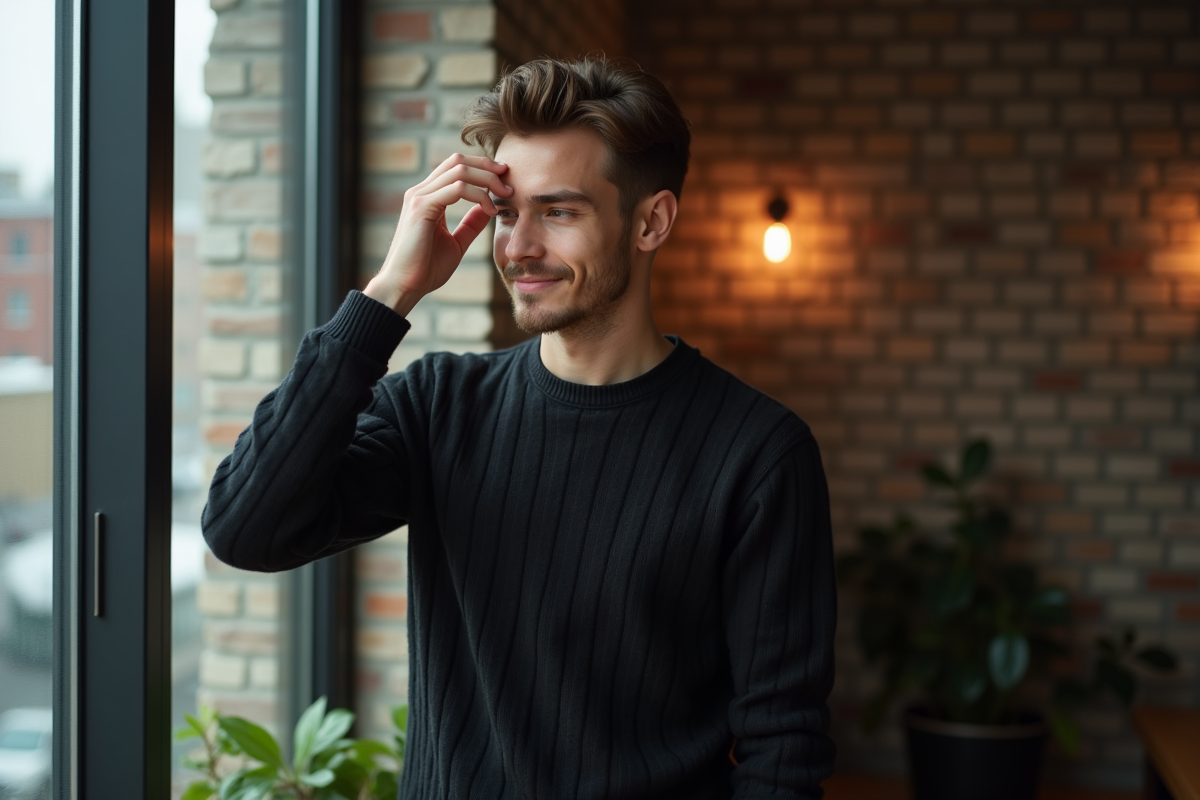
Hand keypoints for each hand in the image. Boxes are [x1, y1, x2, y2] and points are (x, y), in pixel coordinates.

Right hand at [365, 153, 511, 315]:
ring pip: (459, 171)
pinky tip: (490, 210)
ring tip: (505, 194)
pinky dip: (479, 196)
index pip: (455, 168)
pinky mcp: (421, 207)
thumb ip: (471, 224)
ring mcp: (419, 197)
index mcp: (428, 197)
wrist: (405, 286)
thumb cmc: (426, 268)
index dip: (481, 167)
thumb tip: (489, 208)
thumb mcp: (457, 242)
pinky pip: (457, 189)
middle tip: (509, 180)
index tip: (504, 179)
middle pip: (457, 161)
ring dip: (487, 179)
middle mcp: (421, 191)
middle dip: (487, 166)